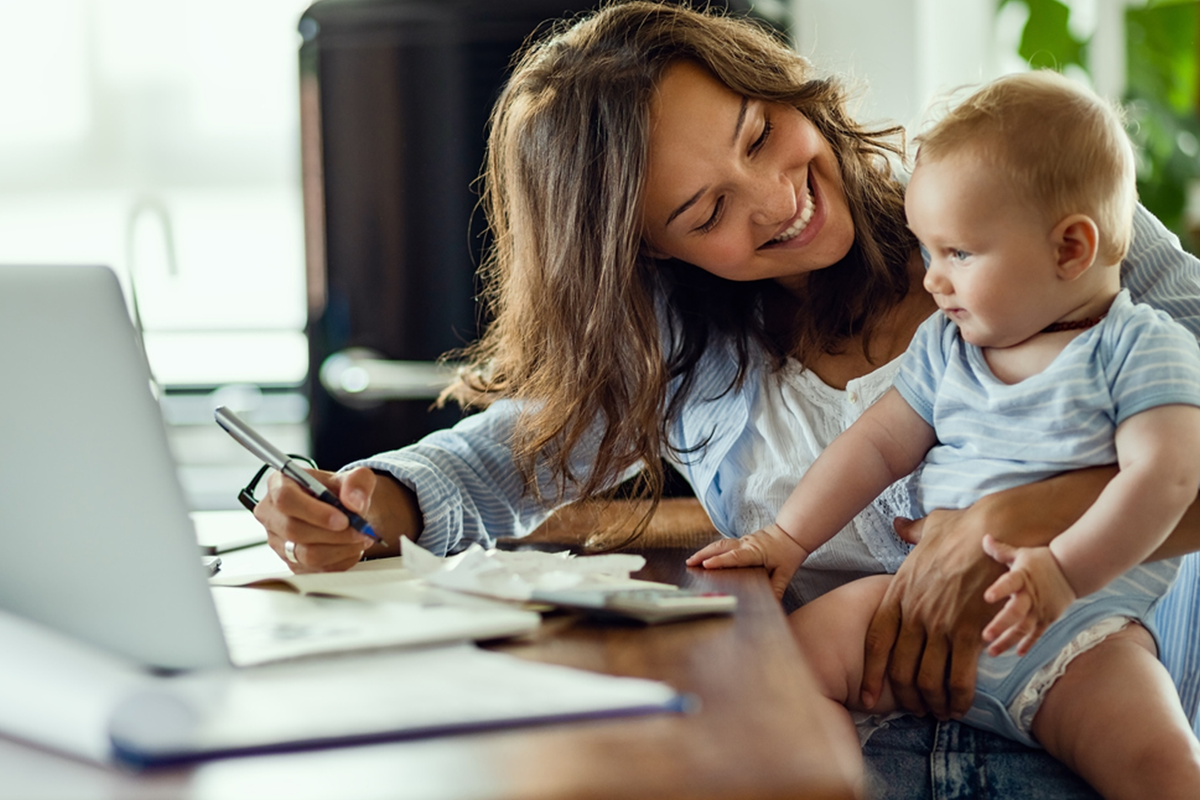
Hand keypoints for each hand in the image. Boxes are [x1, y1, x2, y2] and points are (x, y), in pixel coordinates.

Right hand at [253, 466, 382, 572]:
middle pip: (294, 530)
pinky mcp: (291, 562)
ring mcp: (278, 541)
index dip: (313, 511)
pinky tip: (352, 548)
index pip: (285, 498)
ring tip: (360, 538)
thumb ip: (358, 482)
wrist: (344, 512)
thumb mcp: (356, 478)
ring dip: (340, 548)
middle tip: (360, 530)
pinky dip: (340, 560)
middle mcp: (272, 513)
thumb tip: (354, 502)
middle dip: (334, 534)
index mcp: (280, 483)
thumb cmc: (342, 492)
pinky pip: (315, 569)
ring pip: (306, 554)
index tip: (342, 519)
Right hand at [686, 523, 808, 598]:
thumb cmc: (789, 551)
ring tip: (692, 560)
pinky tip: (705, 556)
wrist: (793, 532)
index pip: (735, 556)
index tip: (706, 565)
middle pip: (721, 547)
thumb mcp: (786, 572)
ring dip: (705, 551)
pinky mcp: (743, 541)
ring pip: (721, 544)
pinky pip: (725, 544)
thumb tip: (772, 603)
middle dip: (704, 554)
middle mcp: (746, 544)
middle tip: (690, 563)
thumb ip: (778, 588)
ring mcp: (744, 540)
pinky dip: (713, 550)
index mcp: (755, 552)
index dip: (720, 561)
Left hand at [860, 509, 1003, 719]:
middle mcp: (914, 612)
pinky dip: (959, 697)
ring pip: (927, 679)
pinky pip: (959, 676)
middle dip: (905, 697)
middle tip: (916, 710)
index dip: (871, 673)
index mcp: (898, 592)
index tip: (868, 696)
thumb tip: (898, 524)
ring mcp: (940, 623)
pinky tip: (961, 706)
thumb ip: (910, 532)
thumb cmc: (964, 528)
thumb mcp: (928, 528)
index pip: (875, 642)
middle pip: (899, 668)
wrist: (996, 529)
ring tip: (940, 713)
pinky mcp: (969, 631)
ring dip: (933, 703)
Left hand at [981, 536, 1076, 656]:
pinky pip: (1037, 634)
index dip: (999, 589)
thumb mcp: (1021, 554)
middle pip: (1015, 612)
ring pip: (1023, 628)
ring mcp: (1040, 609)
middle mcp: (1031, 596)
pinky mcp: (1047, 618)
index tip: (987, 597)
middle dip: (1001, 625)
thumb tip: (984, 537)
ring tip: (992, 651)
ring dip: (1008, 640)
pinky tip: (1017, 653)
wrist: (1072, 570)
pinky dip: (1028, 644)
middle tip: (986, 636)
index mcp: (1022, 577)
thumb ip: (1001, 550)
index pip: (1009, 583)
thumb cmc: (1042, 561)